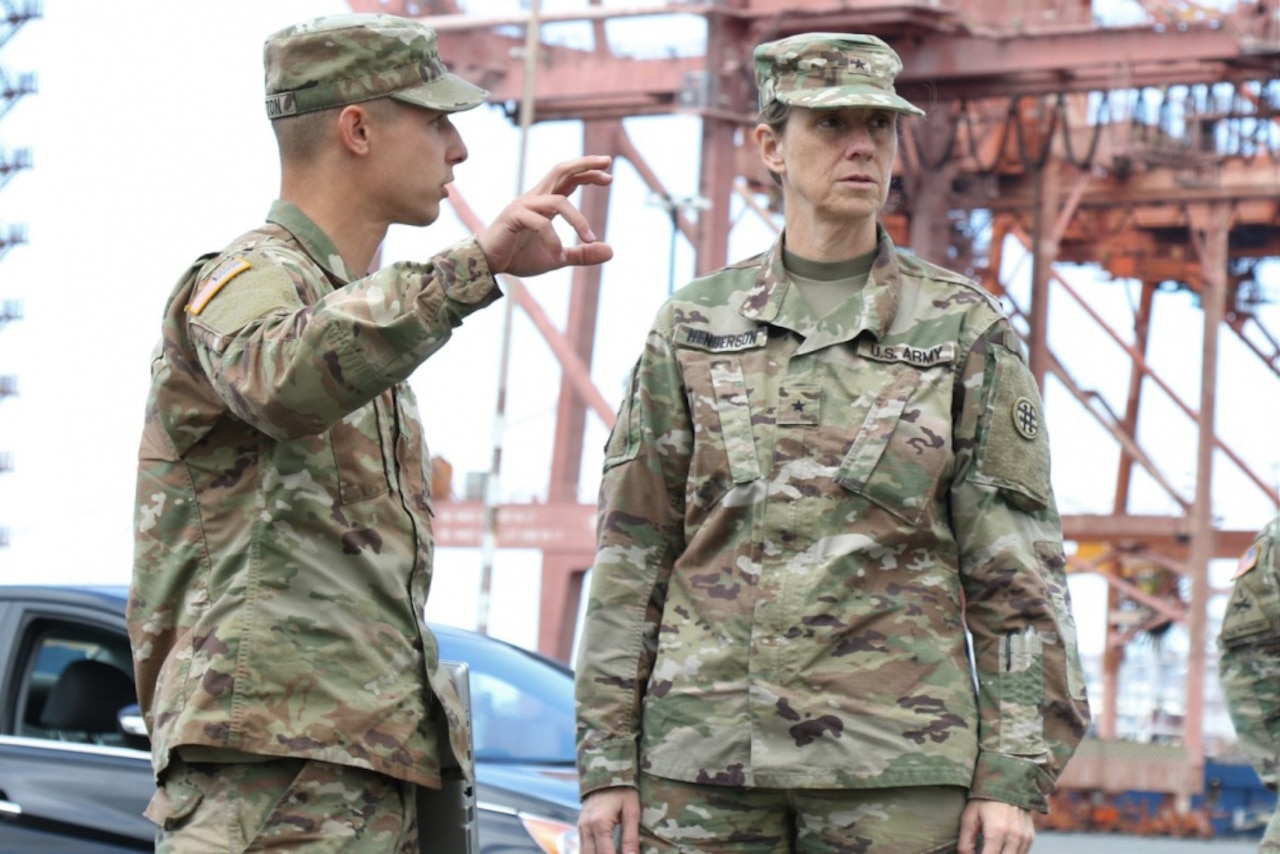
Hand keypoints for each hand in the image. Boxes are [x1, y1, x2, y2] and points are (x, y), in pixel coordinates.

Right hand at [476, 155, 613, 276]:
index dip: (588, 172)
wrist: (489, 265)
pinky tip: (558, 255)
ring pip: (558, 201)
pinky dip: (554, 240)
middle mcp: (535, 197)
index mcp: (545, 202)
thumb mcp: (558, 258)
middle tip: (608, 163)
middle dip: (585, 164)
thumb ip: (582, 254)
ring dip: (579, 220)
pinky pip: (541, 223)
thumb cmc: (519, 257)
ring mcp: (523, 205)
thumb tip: (611, 251)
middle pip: (561, 170)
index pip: (569, 178)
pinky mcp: (513, 217)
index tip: (609, 176)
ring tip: (590, 239)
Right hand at [578, 785, 639, 853]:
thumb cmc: (622, 789)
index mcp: (600, 824)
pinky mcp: (580, 826)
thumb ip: (631, 838)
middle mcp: (586, 827)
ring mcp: (581, 827)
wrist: (606, 770)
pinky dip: (593, 853)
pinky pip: (583, 847)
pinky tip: (606, 851)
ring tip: (614, 851)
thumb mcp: (632, 811)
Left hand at [958, 799, 1033, 853]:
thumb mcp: (969, 817)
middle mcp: (1014, 836)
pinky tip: (1000, 849)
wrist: (1007, 783)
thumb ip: (966, 842)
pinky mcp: (1030, 838)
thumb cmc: (984, 800)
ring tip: (990, 848)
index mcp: (997, 831)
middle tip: (983, 850)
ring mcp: (1025, 838)